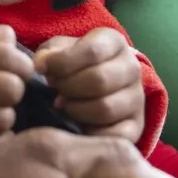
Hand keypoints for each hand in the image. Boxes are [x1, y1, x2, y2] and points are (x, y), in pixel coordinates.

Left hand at [36, 29, 145, 143]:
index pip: (92, 51)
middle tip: (55, 91)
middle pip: (99, 80)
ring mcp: (137, 98)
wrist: (97, 82)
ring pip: (105, 108)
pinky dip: (91, 133)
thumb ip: (49, 54)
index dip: (62, 62)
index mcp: (114, 42)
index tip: (42, 70)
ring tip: (64, 105)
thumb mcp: (59, 50)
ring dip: (76, 110)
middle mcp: (132, 67)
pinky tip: (77, 125)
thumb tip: (41, 65)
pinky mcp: (136, 126)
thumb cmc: (73, 64)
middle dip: (68, 87)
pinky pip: (115, 134)